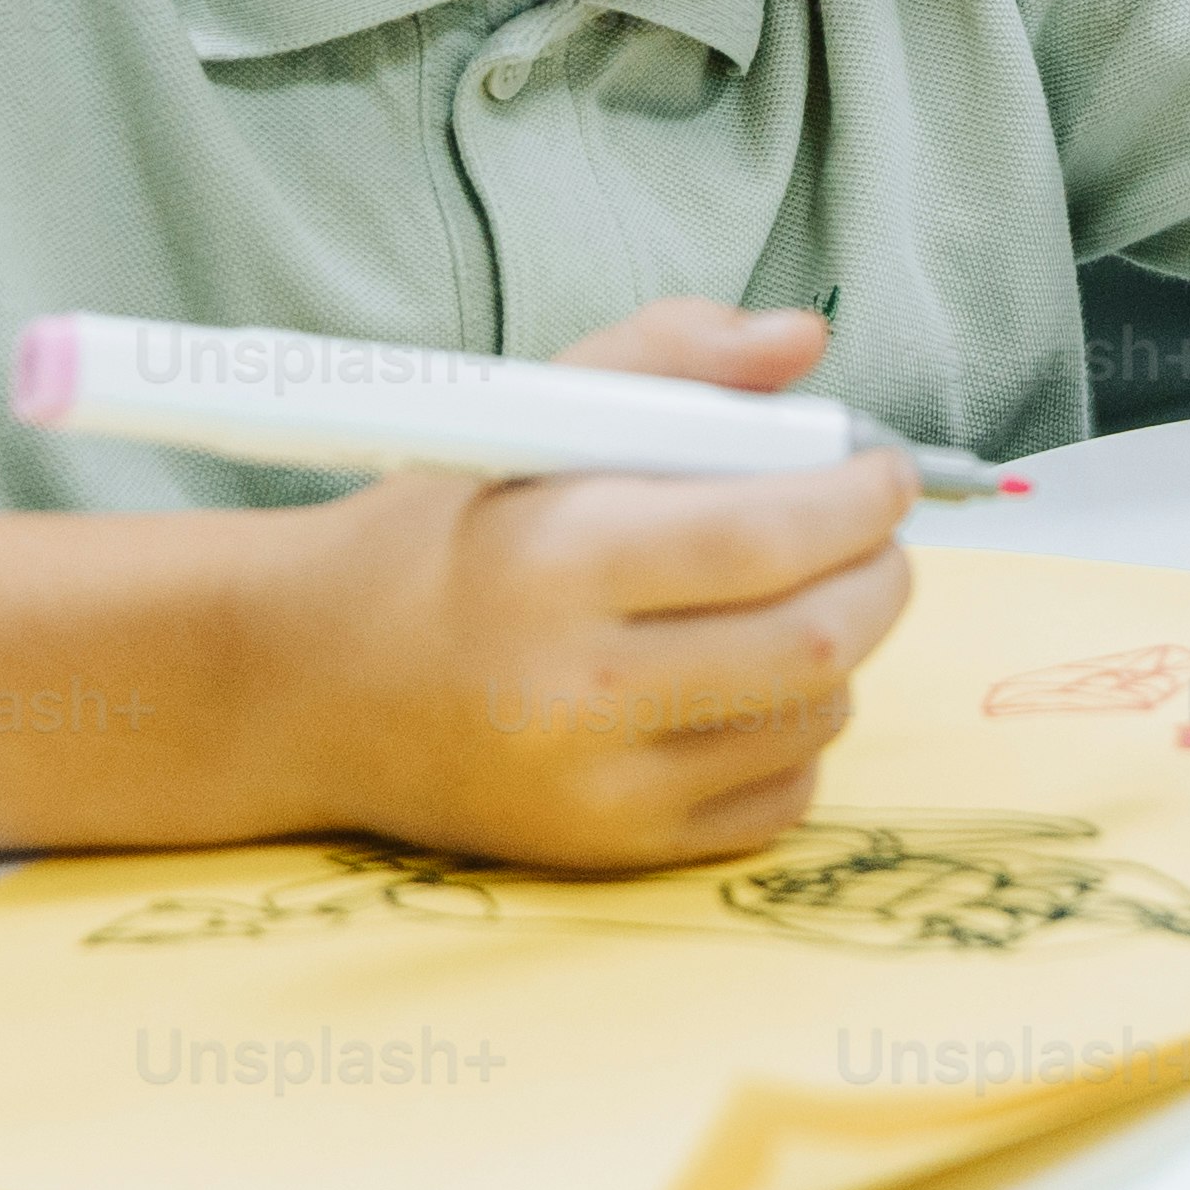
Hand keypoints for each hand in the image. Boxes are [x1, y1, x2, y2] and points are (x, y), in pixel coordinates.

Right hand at [215, 299, 911, 869]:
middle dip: (879, 575)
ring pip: (811, 717)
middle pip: (812, 640)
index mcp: (553, 560)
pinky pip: (779, 797)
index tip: (882, 472)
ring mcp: (596, 785)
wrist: (307, 684)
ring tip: (799, 600)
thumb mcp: (529, 414)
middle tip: (873, 537)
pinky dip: (797, 733)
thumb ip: (671, 358)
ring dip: (839, 650)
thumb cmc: (434, 535)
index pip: (765, 538)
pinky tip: (748, 684)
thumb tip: (805, 339)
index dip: (857, 502)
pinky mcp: (613, 850)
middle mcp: (575, 686)